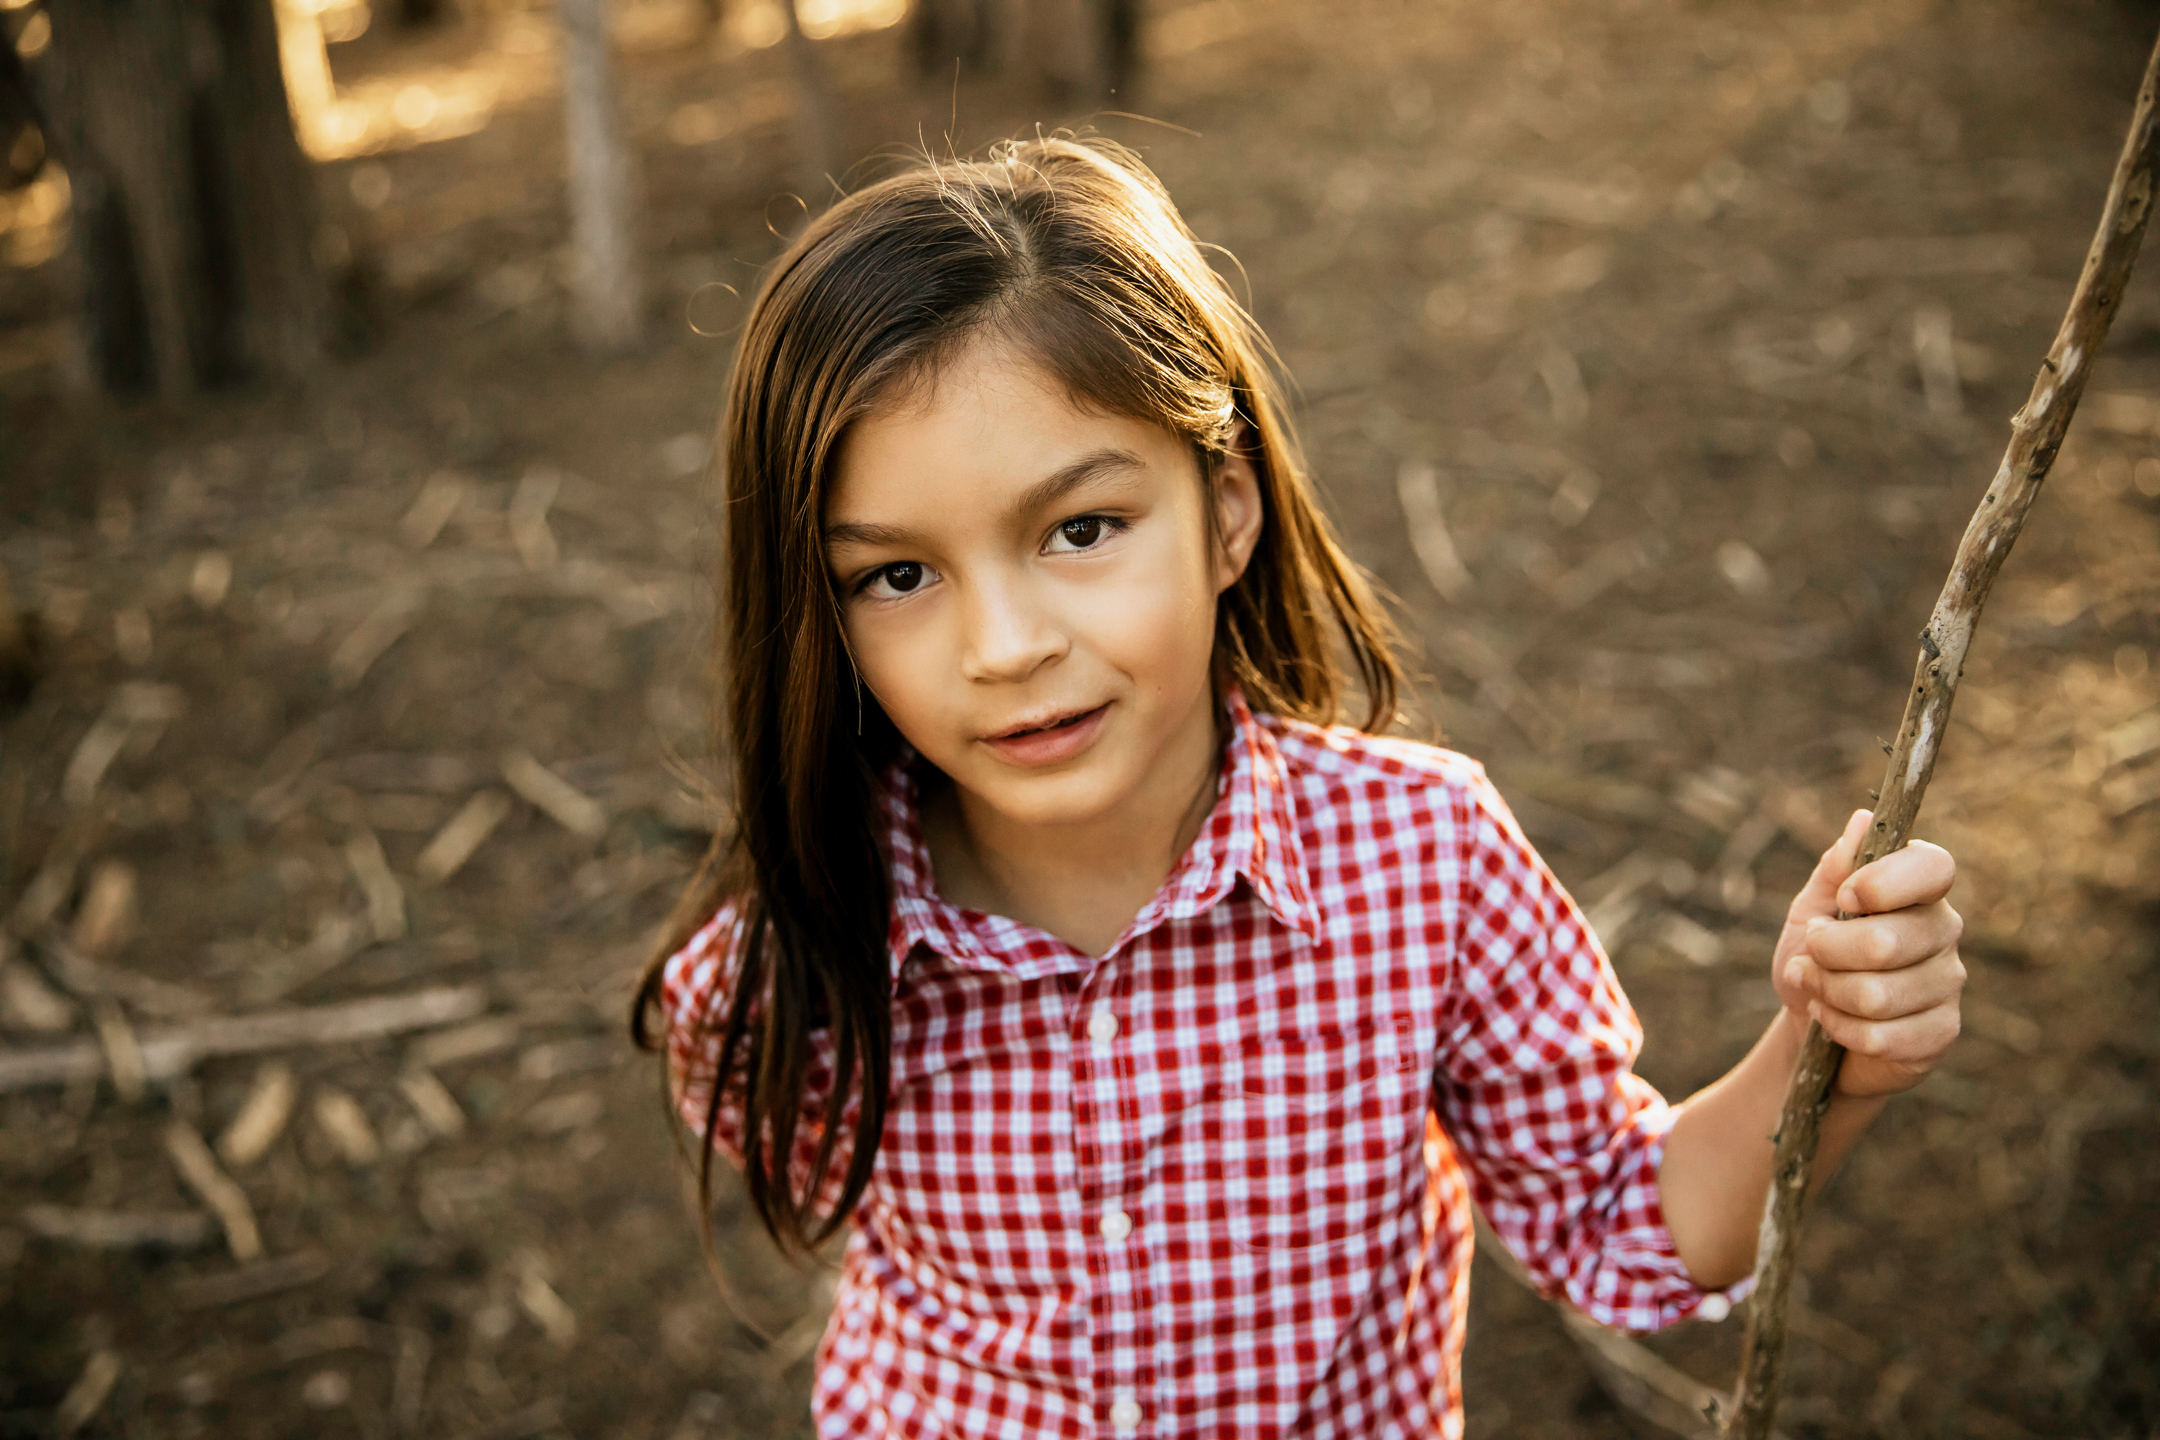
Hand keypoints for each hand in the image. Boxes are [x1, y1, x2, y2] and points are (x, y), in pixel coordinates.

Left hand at [1770, 808, 1964, 1097]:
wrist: (1811, 1021)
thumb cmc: (1814, 956)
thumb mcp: (1810, 906)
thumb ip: (1836, 868)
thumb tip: (1863, 821)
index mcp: (1919, 888)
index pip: (1933, 867)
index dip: (1882, 883)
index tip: (1844, 898)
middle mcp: (1944, 930)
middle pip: (1883, 943)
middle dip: (1825, 953)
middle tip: (1809, 954)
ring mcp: (1948, 983)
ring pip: (1875, 995)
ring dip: (1826, 992)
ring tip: (1815, 986)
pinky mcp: (1941, 1032)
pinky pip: (1879, 1036)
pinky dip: (1838, 1027)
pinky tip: (1831, 1018)